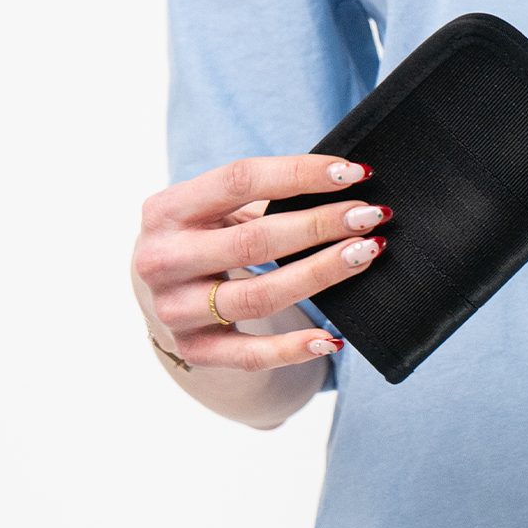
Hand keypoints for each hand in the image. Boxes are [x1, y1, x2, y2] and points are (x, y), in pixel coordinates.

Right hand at [132, 155, 387, 371]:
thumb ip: (263, 194)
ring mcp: (174, 310)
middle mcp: (162, 260)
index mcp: (166, 210)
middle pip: (255, 241)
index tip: (355, 173)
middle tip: (369, 215)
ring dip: (320, 274)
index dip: (302, 173)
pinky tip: (332, 339)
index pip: (240, 179)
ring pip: (259, 297)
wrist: (157, 296)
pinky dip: (294, 349)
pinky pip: (251, 355)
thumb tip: (346, 181)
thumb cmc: (204, 238)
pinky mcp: (195, 351)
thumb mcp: (213, 209)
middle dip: (321, 225)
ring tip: (366, 253)